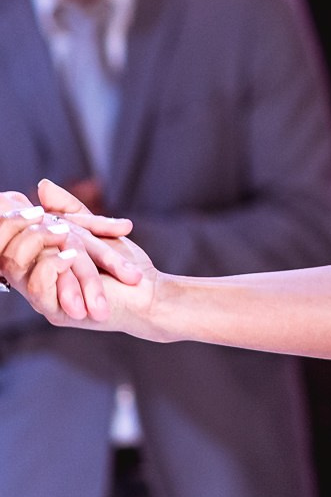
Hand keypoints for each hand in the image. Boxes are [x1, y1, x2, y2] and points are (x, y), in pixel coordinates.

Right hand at [0, 180, 151, 329]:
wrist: (152, 296)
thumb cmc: (128, 265)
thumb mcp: (96, 231)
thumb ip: (70, 211)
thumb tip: (43, 185)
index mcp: (42, 263)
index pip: (16, 235)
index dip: (17, 218)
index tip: (26, 203)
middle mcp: (35, 280)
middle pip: (13, 247)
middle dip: (22, 226)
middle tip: (40, 215)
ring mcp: (43, 297)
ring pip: (17, 263)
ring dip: (39, 243)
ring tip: (63, 236)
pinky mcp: (56, 311)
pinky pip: (37, 285)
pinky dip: (51, 267)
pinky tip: (68, 257)